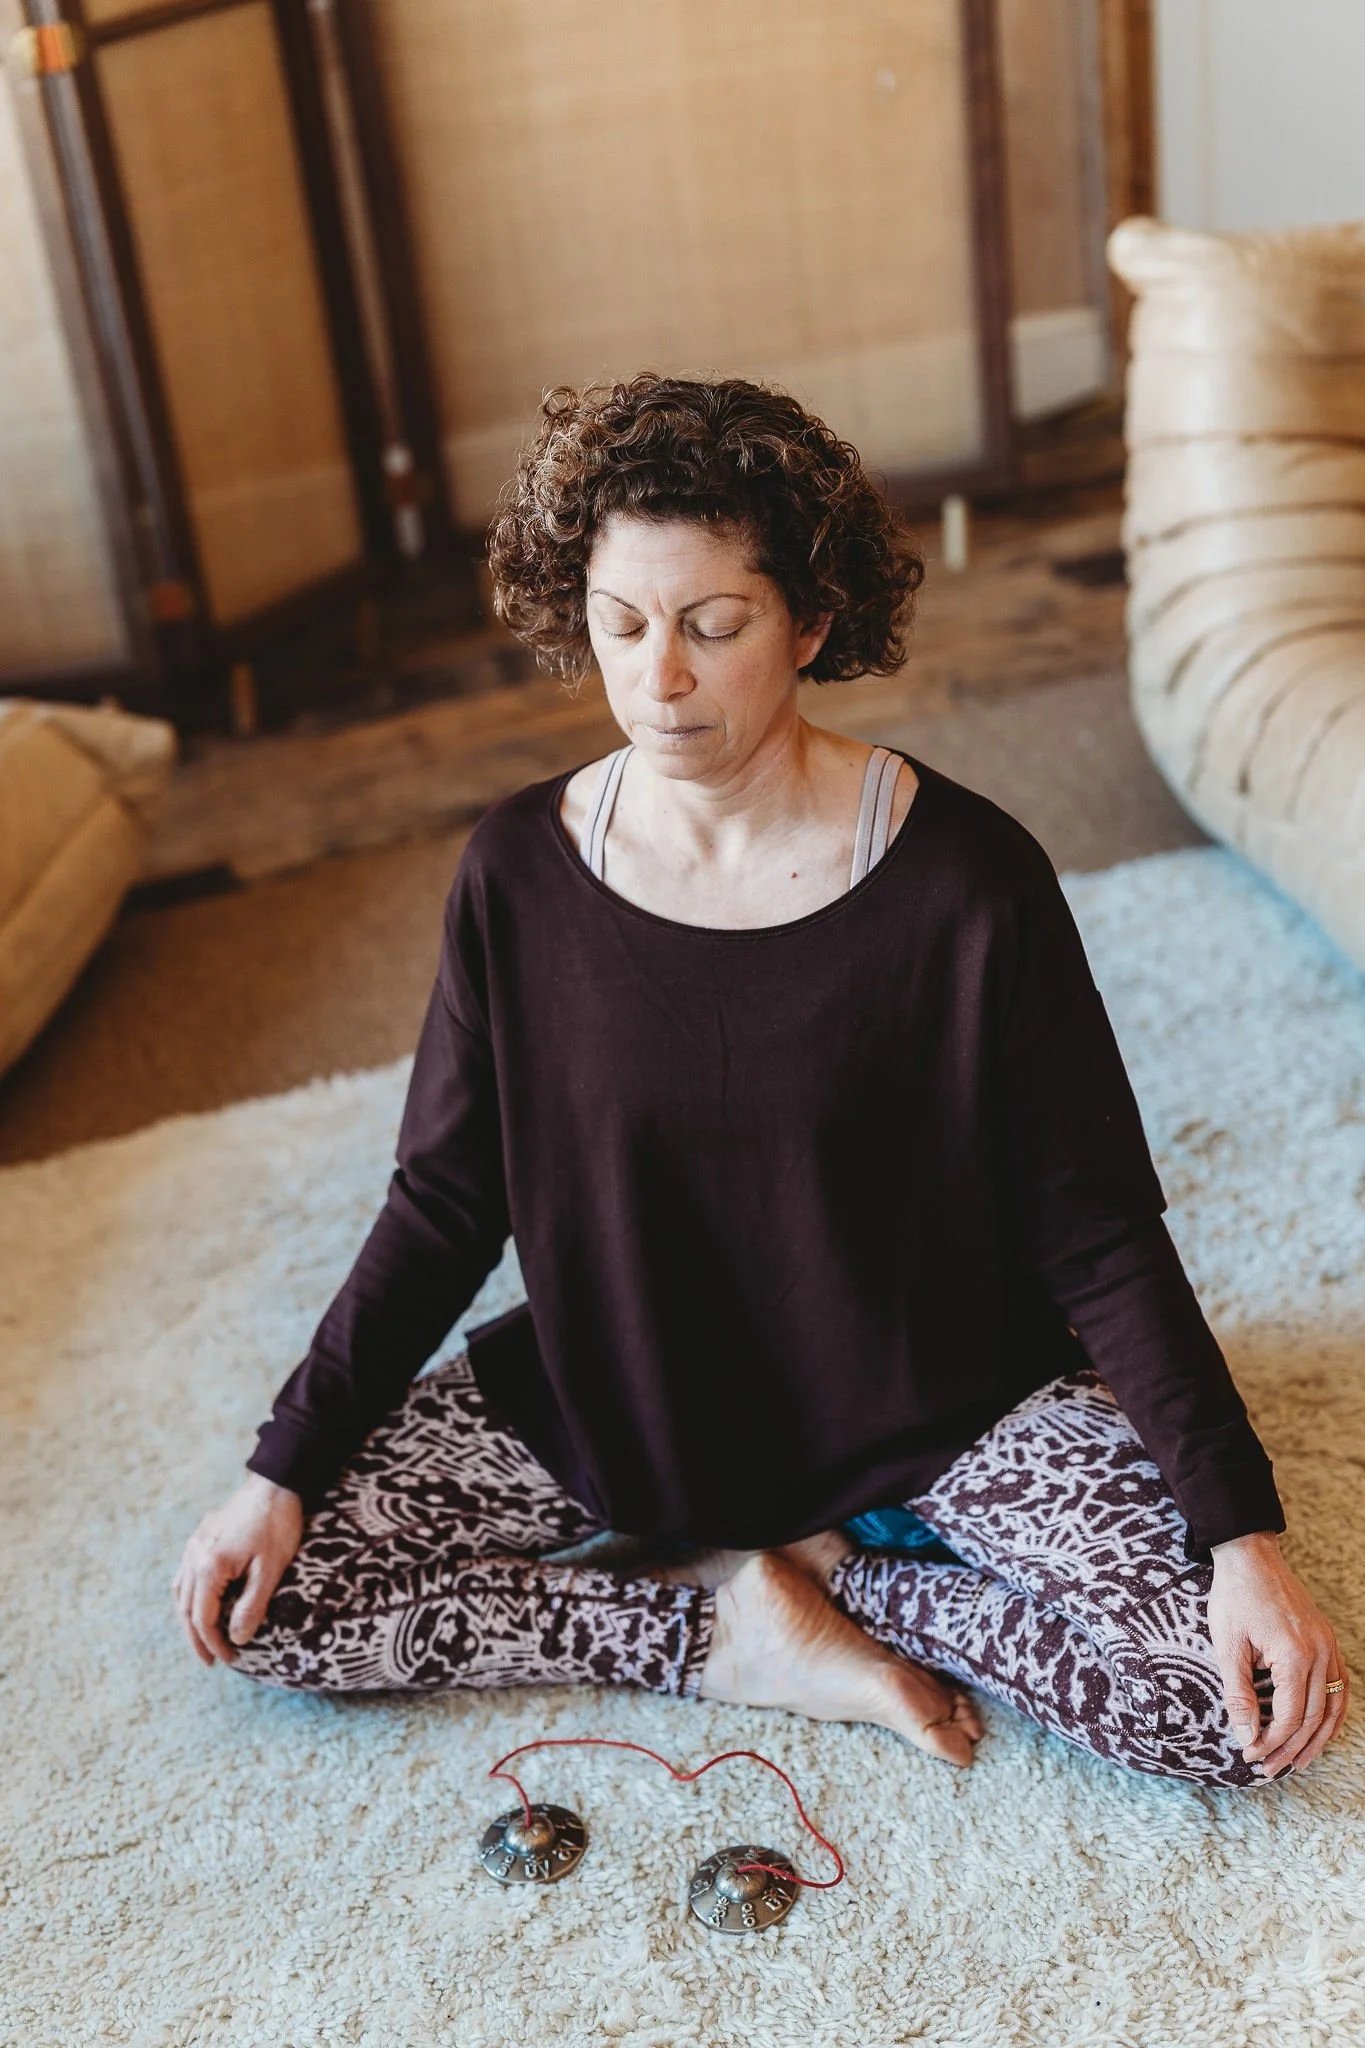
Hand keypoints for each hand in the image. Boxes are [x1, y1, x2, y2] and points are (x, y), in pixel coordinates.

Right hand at [172, 1473, 303, 1667]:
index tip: (229, 1659)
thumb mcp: (271, 1569)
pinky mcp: (200, 1538)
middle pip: (186, 1609)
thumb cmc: (277, 1525)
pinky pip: (185, 1575)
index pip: (203, 1618)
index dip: (214, 1643)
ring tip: (203, 1639)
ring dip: (189, 1619)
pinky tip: (200, 1604)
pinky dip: (189, 1597)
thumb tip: (236, 1638)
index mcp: (209, 1567)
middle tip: (211, 1661)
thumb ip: (252, 1606)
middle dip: (197, 1638)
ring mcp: (194, 1546)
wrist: (274, 1483)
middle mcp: (193, 1557)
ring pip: (181, 1592)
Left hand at [1208, 1532, 1348, 1776]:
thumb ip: (1238, 1693)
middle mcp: (1319, 1652)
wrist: (1251, 1557)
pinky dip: (1331, 1715)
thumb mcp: (1227, 1645)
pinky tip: (1318, 1733)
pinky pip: (1339, 1687)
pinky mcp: (1328, 1642)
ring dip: (1315, 1740)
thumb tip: (1246, 1736)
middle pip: (1312, 1717)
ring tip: (1294, 1764)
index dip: (1270, 1741)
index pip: (1290, 1716)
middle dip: (1289, 1748)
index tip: (1249, 1755)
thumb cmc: (1233, 1597)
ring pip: (1332, 1707)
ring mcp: (1328, 1646)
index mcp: (1294, 1653)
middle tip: (1266, 1769)